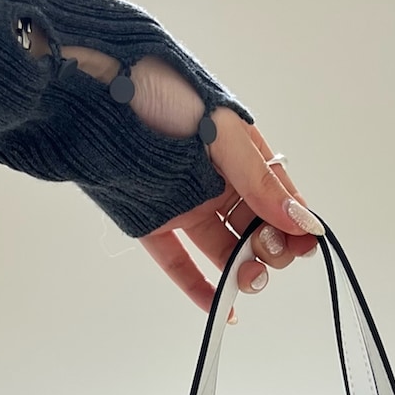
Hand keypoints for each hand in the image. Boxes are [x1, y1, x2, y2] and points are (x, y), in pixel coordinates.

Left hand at [30, 28, 320, 321]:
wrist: (90, 87)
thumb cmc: (159, 88)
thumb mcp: (221, 130)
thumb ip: (259, 179)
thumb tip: (301, 220)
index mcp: (239, 152)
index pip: (279, 197)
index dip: (295, 224)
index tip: (304, 245)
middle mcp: (215, 181)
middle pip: (255, 227)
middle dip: (271, 247)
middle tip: (268, 252)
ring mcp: (184, 203)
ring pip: (222, 248)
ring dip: (242, 270)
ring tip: (248, 279)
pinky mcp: (151, 221)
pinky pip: (178, 261)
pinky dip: (198, 286)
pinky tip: (220, 307)